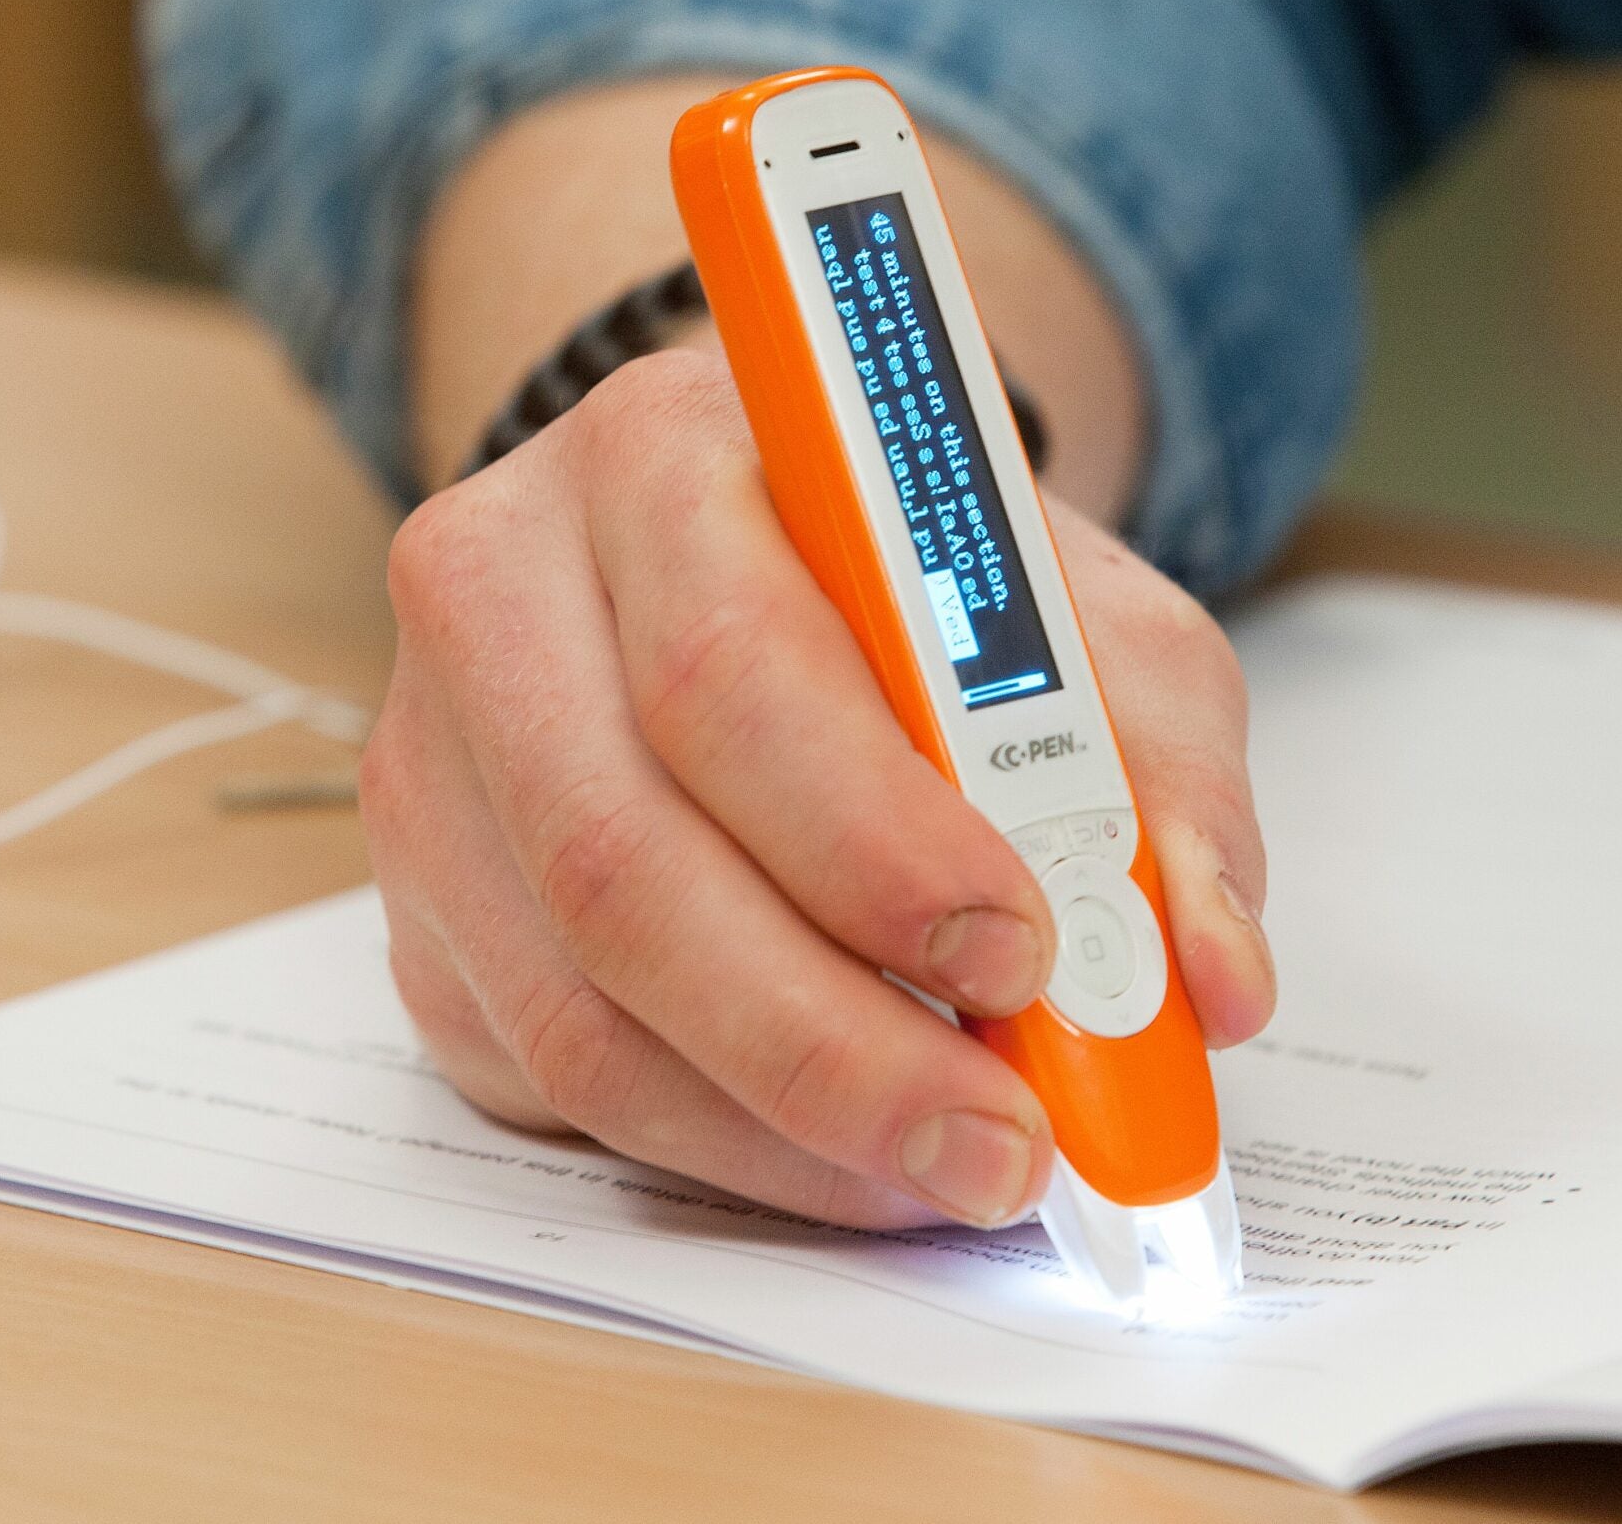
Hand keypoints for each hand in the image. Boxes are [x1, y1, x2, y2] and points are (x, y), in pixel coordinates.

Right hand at [364, 349, 1274, 1231]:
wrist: (742, 558)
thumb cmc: (914, 587)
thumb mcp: (1080, 623)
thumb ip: (1159, 780)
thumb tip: (1203, 976)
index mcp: (656, 457)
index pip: (729, 663)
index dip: (871, 837)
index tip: (1023, 953)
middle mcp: (498, 589)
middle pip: (621, 859)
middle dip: (831, 1037)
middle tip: (1001, 1139)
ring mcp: (428, 759)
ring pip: (574, 1002)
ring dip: (781, 1126)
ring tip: (946, 1163)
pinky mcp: (417, 905)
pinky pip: (545, 1072)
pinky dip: (712, 1143)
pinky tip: (835, 1149)